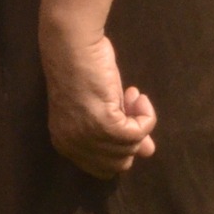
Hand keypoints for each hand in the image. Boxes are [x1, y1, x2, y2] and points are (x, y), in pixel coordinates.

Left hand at [37, 25, 156, 177]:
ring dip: (139, 121)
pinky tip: (138, 96)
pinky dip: (146, 117)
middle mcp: (73, 147)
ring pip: (131, 148)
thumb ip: (119, 132)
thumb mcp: (102, 107)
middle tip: (132, 108)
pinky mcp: (104, 124)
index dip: (121, 148)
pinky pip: (138, 133)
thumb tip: (148, 152)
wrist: (73, 45)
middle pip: (119, 163)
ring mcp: (88, 137)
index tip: (129, 124)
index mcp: (65, 144)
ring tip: (132, 96)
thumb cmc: (84, 69)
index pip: (102, 168)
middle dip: (131, 137)